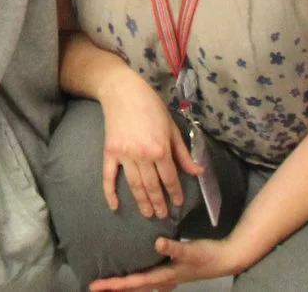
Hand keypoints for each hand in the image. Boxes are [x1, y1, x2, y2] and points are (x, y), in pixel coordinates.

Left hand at [88, 233, 258, 290]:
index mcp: (164, 277)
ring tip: (107, 284)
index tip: (96, 285)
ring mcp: (166, 278)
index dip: (114, 285)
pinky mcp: (170, 272)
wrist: (224, 260)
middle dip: (113, 288)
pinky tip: (131, 274)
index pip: (134, 283)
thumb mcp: (191, 250)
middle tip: (93, 287)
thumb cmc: (207, 255)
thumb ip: (174, 247)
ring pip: (140, 285)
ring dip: (123, 286)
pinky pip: (147, 279)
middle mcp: (163, 280)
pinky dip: (135, 280)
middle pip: (133, 288)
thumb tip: (157, 243)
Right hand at [97, 69, 199, 221]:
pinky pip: (109, 176)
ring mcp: (124, 155)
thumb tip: (198, 171)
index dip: (175, 193)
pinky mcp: (110, 152)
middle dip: (159, 203)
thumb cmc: (151, 106)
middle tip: (162, 215)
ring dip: (142, 202)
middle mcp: (143, 156)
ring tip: (148, 214)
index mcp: (160, 149)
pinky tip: (114, 205)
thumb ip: (183, 152)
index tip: (178, 203)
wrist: (122, 91)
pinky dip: (110, 192)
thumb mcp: (171, 127)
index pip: (170, 178)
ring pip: (135, 185)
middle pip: (152, 186)